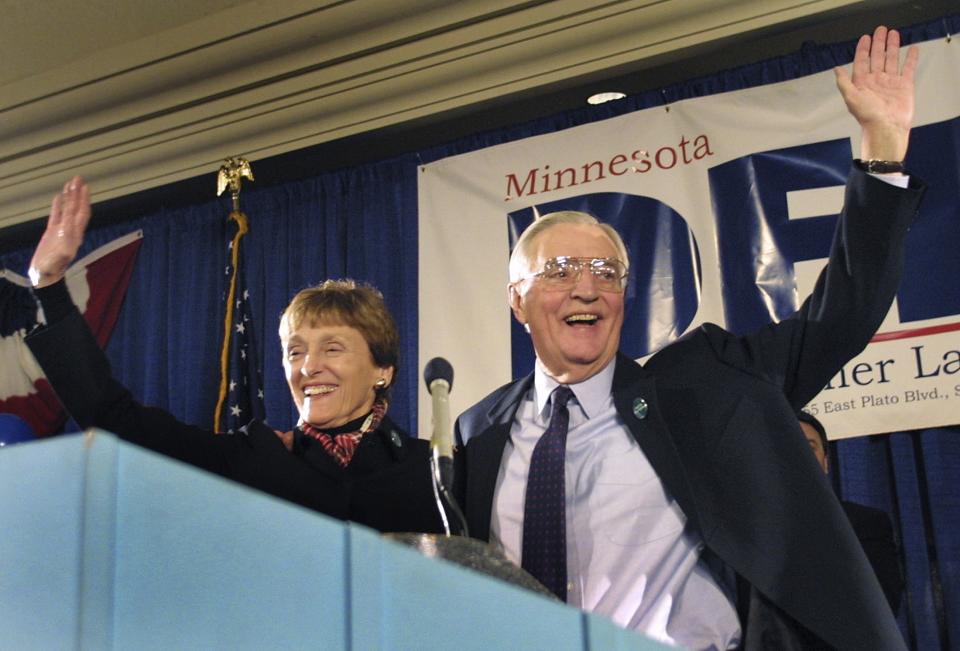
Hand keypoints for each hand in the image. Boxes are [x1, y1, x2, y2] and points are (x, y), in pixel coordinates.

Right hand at [28, 176, 90, 287]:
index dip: (83, 200)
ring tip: (71, 183)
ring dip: (69, 196)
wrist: (44, 276)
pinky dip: (58, 205)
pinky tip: (58, 196)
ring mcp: (61, 230)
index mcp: (74, 235)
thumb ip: (63, 253)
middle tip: (79, 178)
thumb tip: (69, 246)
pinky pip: (56, 215)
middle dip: (78, 194)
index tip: (85, 187)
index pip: (81, 214)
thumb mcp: (58, 261)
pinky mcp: (51, 233)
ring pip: (67, 209)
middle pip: (76, 208)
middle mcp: (70, 230)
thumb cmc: (51, 269)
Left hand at [834, 25, 918, 161]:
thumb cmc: (868, 116)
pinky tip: (911, 50)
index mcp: (862, 83)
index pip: (862, 61)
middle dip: (879, 43)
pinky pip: (908, 68)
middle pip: (877, 57)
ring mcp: (891, 82)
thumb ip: (844, 82)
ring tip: (894, 34)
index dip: (863, 49)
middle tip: (881, 30)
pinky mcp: (904, 86)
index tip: (865, 37)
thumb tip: (836, 69)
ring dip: (893, 47)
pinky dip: (910, 59)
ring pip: (892, 60)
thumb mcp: (851, 98)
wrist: (887, 128)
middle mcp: (876, 81)